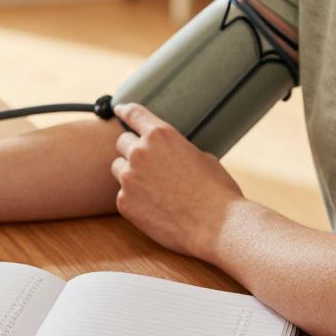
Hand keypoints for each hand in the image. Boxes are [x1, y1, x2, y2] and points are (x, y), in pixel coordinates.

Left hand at [110, 103, 243, 257]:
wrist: (217, 226)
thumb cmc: (217, 191)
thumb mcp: (202, 157)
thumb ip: (177, 149)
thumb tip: (170, 154)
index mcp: (161, 135)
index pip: (134, 114)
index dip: (124, 109)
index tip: (118, 109)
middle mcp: (140, 152)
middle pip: (122, 142)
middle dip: (133, 151)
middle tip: (150, 167)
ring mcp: (129, 178)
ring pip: (118, 168)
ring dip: (130, 174)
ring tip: (154, 189)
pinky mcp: (124, 202)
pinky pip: (122, 194)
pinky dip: (134, 199)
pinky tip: (155, 207)